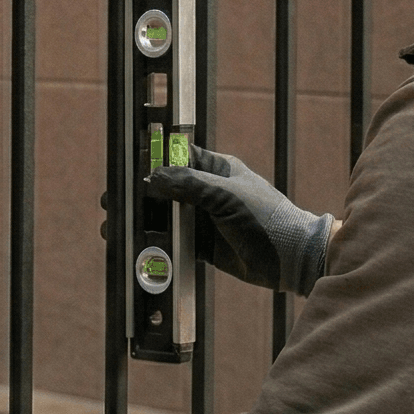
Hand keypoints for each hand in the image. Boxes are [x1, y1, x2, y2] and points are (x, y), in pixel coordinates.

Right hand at [144, 144, 332, 294]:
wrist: (289, 258)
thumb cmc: (266, 217)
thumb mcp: (225, 195)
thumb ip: (189, 184)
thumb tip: (154, 177)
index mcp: (217, 170)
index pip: (180, 156)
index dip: (158, 159)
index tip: (136, 166)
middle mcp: (208, 193)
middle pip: (168, 188)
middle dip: (148, 194)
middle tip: (123, 202)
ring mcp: (205, 219)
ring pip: (169, 216)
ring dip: (151, 221)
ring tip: (128, 226)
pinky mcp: (204, 245)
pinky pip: (176, 242)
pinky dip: (162, 244)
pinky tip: (147, 244)